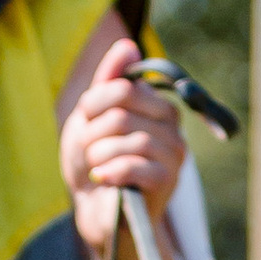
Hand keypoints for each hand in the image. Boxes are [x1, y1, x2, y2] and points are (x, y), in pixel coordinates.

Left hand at [60, 45, 184, 259]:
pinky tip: (102, 179)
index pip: (123, 88)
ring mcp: (174, 156)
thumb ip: (109, 83)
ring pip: (128, 139)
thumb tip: (128, 46)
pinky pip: (135, 165)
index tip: (86, 121)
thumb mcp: (92, 118)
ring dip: (98, 156)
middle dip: (92, 133)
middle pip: (122, 113)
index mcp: (157, 108)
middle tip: (88, 153)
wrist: (97, 213)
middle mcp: (173, 129)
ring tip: (95, 168)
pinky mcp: (168, 182)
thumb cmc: (96, 164)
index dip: (93, 104)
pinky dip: (109, 172)